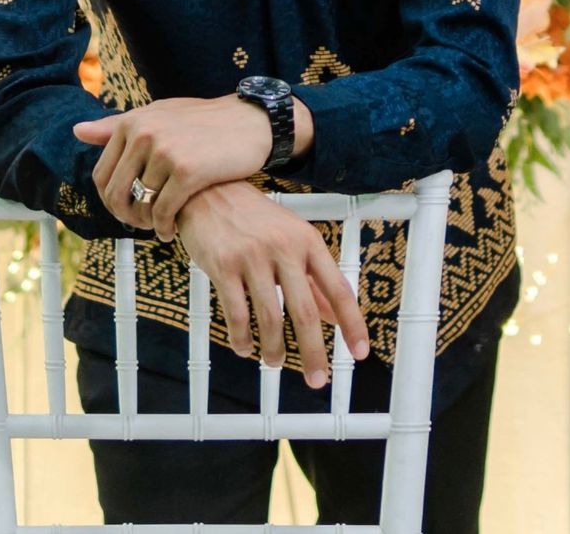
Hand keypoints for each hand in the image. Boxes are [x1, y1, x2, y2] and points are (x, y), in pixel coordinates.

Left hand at [73, 94, 312, 239]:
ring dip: (146, 224)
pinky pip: (163, 212)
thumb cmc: (204, 122)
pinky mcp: (187, 171)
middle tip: (142, 225)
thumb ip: (118, 125)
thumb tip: (77, 131)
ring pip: (139, 206)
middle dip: (125, 217)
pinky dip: (163, 228)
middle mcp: (145, 133)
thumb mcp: (160, 115)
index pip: (102, 175)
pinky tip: (172, 230)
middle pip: (115, 194)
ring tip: (159, 226)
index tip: (128, 209)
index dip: (111, 200)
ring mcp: (165, 151)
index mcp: (133, 121)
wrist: (251, 121)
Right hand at [176, 181, 369, 388]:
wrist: (210, 190)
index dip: (351, 323)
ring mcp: (253, 257)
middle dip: (313, 352)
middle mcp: (284, 248)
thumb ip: (313, 278)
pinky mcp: (223, 266)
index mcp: (308, 242)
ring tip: (275, 363)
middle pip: (305, 311)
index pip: (338, 288)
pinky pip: (237, 314)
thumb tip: (335, 315)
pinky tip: (245, 347)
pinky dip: (243, 339)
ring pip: (270, 318)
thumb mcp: (292, 240)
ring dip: (274, 350)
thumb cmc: (255, 220)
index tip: (360, 352)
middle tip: (318, 379)